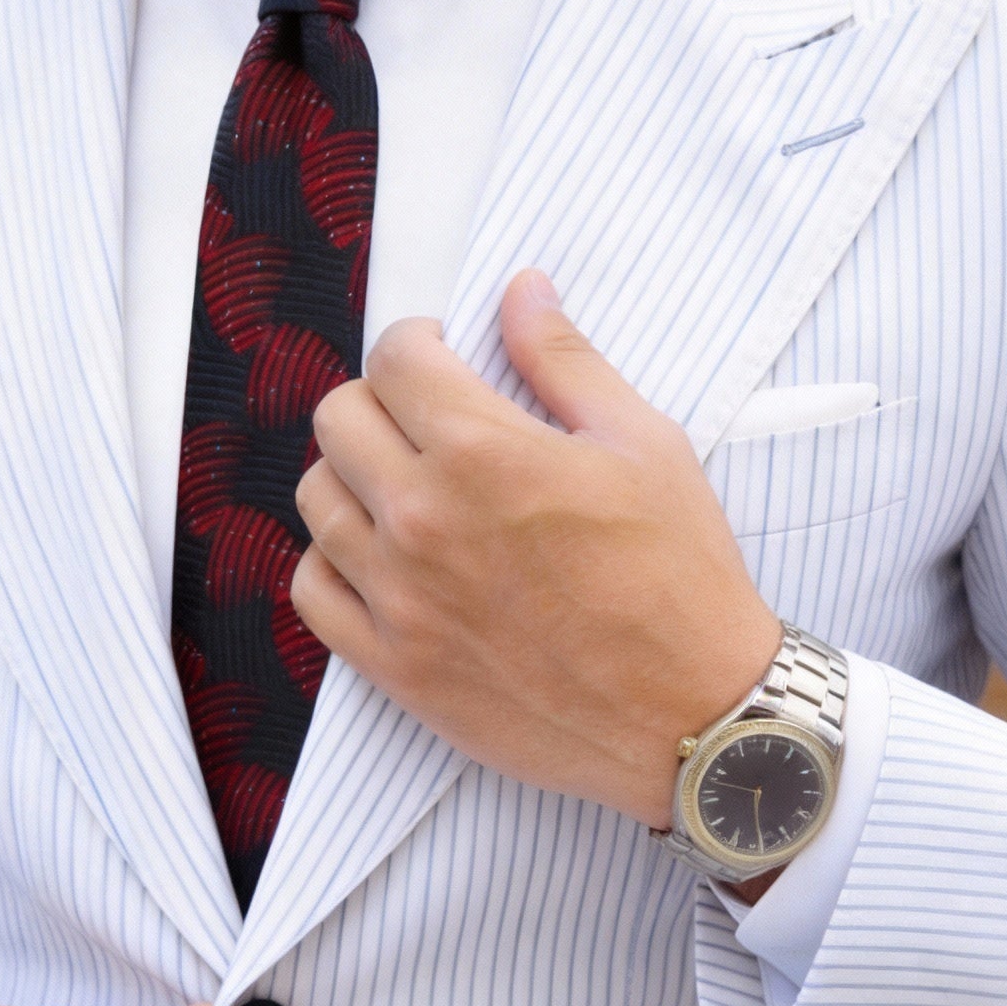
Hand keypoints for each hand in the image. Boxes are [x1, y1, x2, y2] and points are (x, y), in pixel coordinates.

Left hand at [292, 270, 781, 828]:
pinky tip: (380, 557)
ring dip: (353, 478)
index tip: (442, 359)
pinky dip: (332, 563)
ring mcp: (401, 598)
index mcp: (484, 453)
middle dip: (381, 402)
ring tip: (405, 489)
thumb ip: (565, 361)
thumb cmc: (681, 578)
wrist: (693, 715)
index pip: (395, 358)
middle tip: (425, 422)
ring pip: (316, 500)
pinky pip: (312, 592)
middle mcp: (423, 520)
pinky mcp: (395, 665)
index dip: (420, 344)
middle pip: (338, 420)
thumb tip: (521, 291)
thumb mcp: (644, 445)